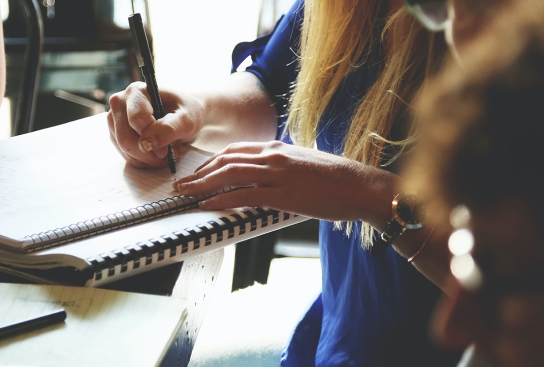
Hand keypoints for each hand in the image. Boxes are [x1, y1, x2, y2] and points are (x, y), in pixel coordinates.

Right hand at [106, 82, 204, 168]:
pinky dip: (144, 161)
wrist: (184, 115)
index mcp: (137, 91)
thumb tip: (146, 144)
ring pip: (125, 150)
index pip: (136, 120)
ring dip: (148, 159)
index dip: (152, 138)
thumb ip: (169, 129)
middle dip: (149, 153)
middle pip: (126, 138)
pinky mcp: (116, 134)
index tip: (168, 149)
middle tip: (169, 155)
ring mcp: (115, 119)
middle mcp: (120, 103)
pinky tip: (157, 154)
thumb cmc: (187, 112)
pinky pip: (126, 156)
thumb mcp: (187, 119)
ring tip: (166, 152)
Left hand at [173, 141, 394, 223]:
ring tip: (185, 194)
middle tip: (181, 184)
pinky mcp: (283, 193)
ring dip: (202, 185)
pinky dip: (221, 199)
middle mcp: (274, 156)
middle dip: (199, 173)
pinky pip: (244, 195)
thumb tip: (265, 177)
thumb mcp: (303, 163)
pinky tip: (207, 205)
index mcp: (278, 148)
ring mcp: (278, 173)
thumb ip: (281, 166)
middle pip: (225, 160)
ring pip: (229, 175)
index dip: (211, 162)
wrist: (362, 186)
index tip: (198, 172)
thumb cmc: (337, 179)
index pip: (235, 150)